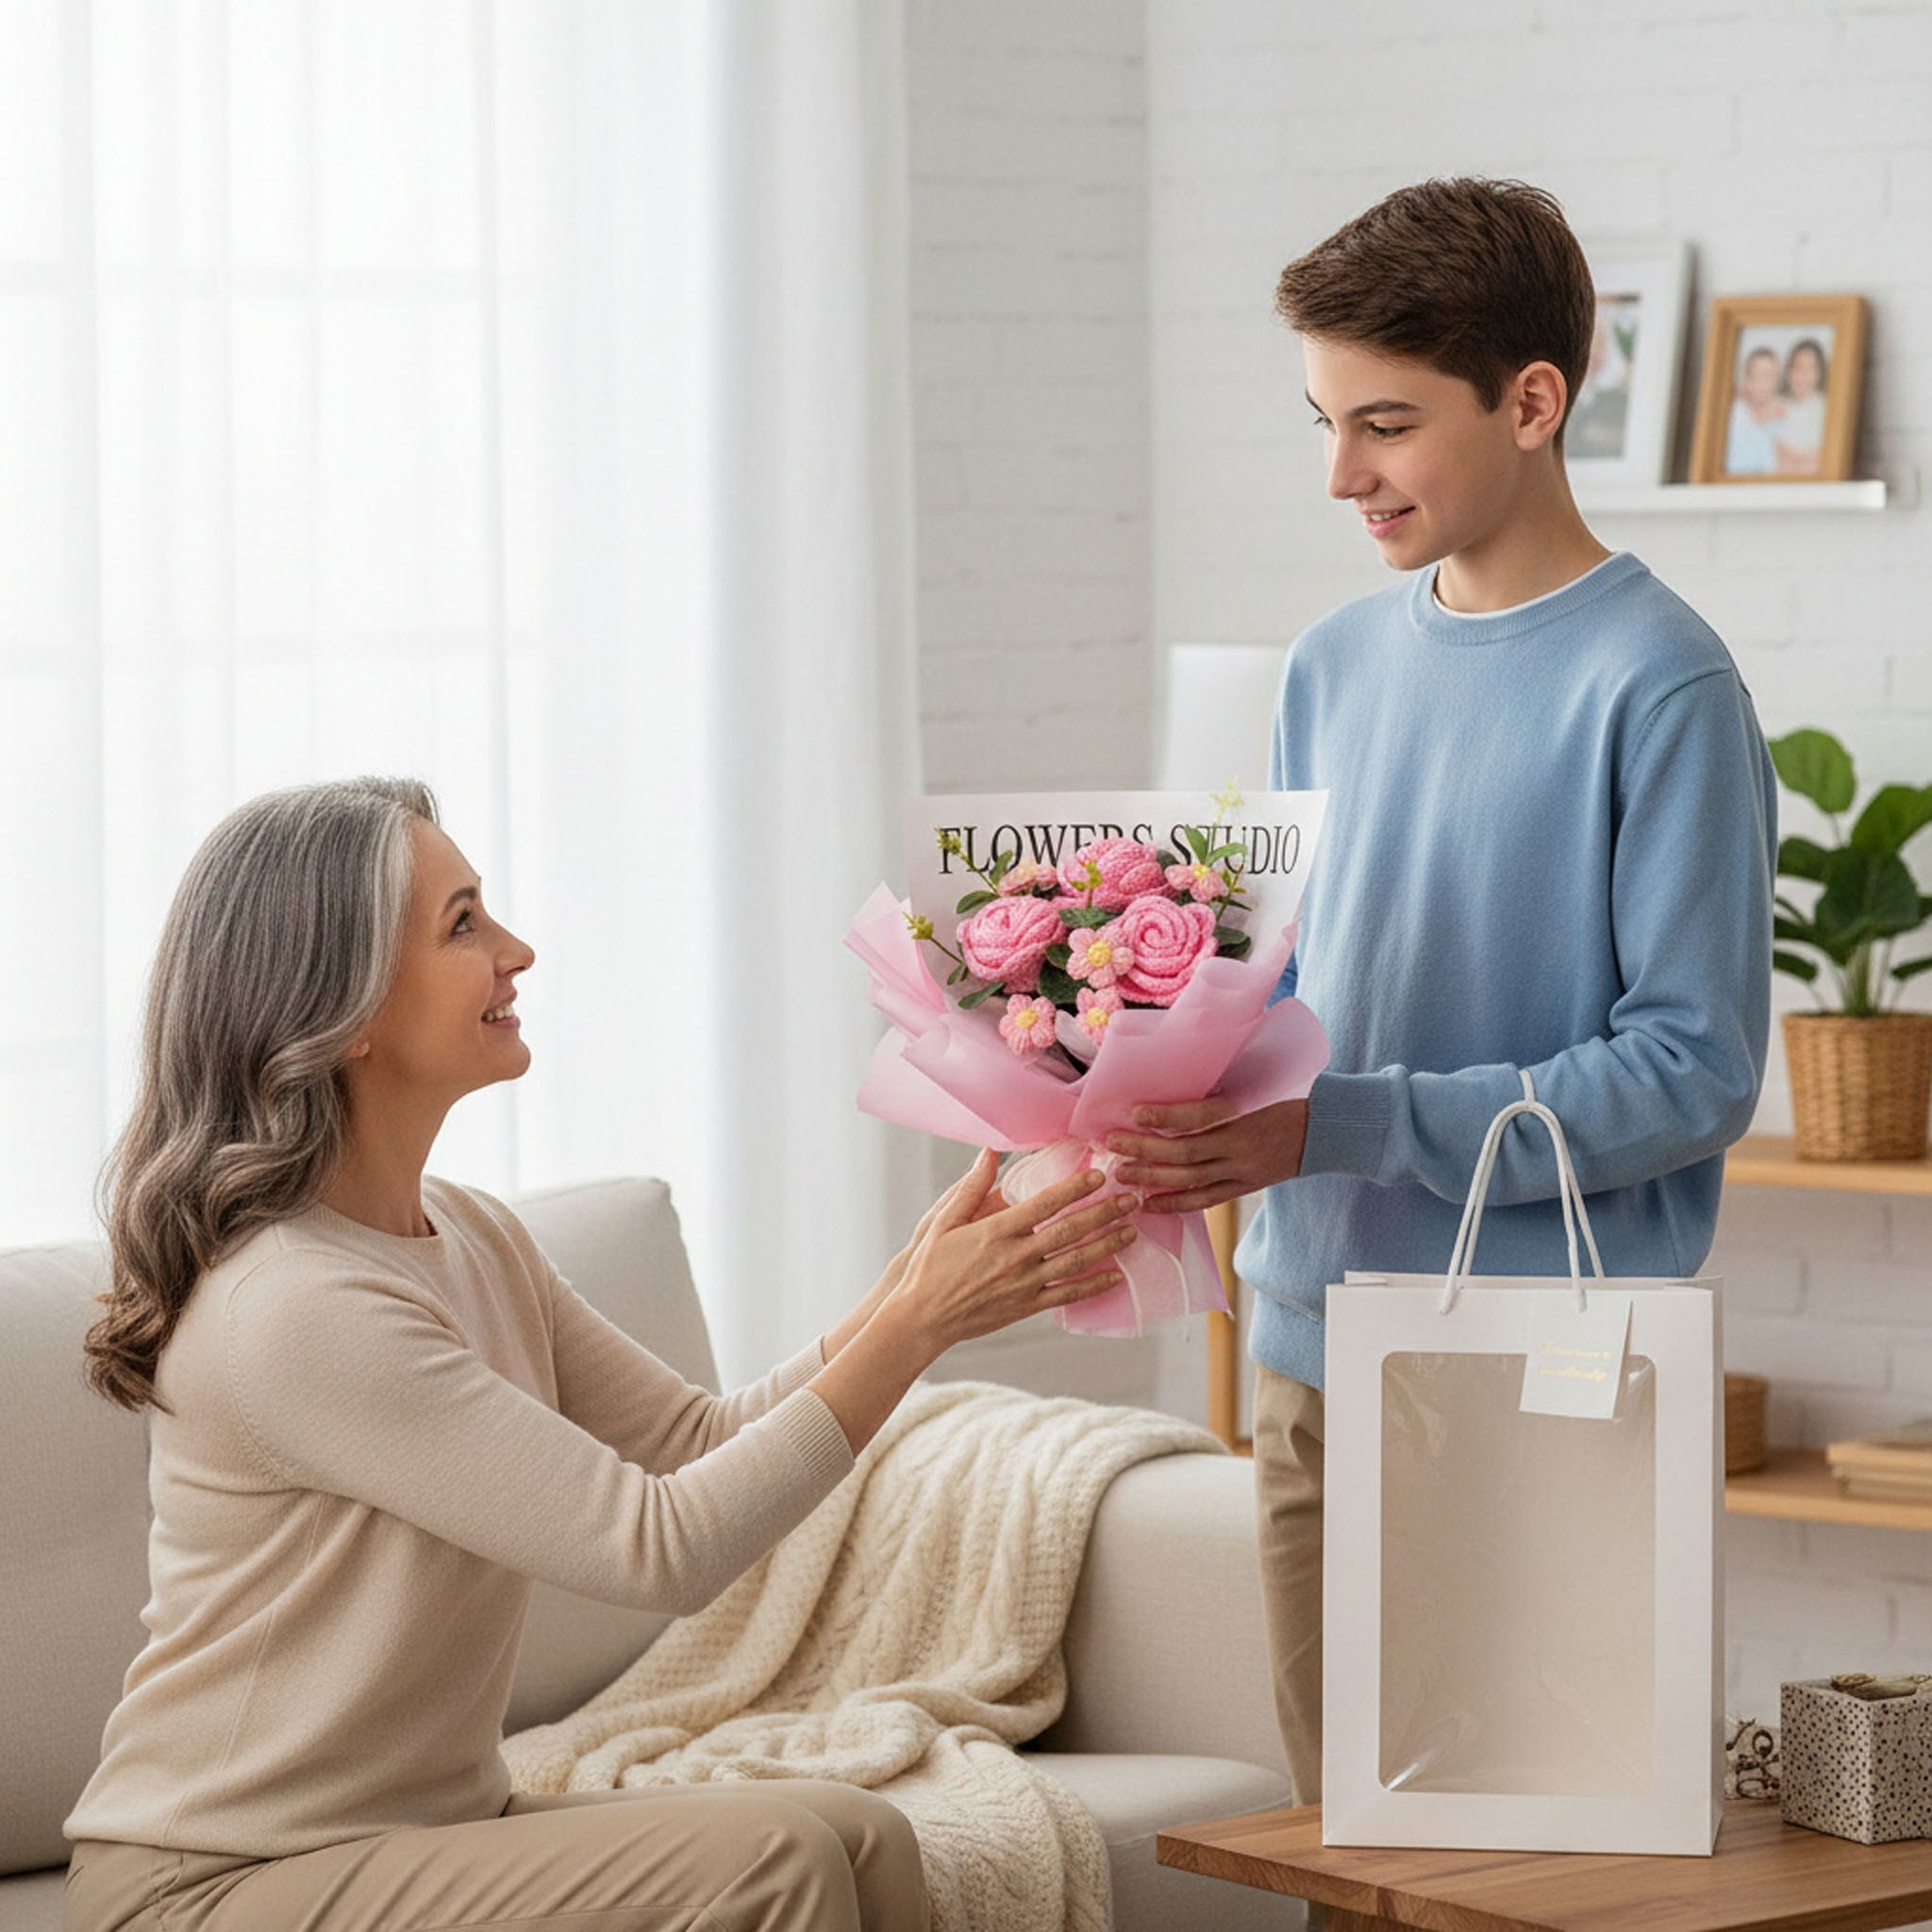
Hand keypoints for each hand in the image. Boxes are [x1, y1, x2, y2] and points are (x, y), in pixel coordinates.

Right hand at [885, 1149, 1139, 1353]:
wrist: (920, 1317)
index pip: (1044, 1205)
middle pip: (1069, 1232)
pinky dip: (1094, 1286)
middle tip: (1130, 1199)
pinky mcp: (1026, 1306)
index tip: (1098, 1175)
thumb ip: (971, 1186)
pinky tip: (1116, 1276)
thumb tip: (990, 1152)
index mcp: (995, 1232)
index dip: (1074, 1189)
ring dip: (1107, 1246)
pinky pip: (1067, 1295)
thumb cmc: (929, 1265)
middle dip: (1103, 1213)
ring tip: (1131, 1231)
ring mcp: (1023, 1284)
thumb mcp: (942, 1220)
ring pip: (1075, 1263)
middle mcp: (1014, 1258)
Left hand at [1103, 1097, 1307, 1213]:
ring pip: (1191, 1180)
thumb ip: (1221, 1094)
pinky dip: (1175, 1203)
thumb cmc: (1289, 1100)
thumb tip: (1177, 1089)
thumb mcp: (1258, 1088)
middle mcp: (1241, 1147)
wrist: (1326, 1133)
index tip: (1136, 1112)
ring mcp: (1242, 1171)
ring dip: (1152, 1178)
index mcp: (1245, 1117)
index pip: (1200, 1117)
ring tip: (1121, 1173)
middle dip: (1145, 1150)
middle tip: (1112, 1143)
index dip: (1167, 1117)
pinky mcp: (1244, 1186)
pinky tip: (1149, 1203)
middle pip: (1186, 1153)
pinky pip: (1205, 1199)